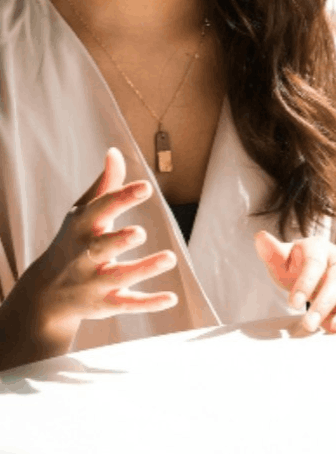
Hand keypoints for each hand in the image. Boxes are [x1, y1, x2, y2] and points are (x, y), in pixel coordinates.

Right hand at [11, 147, 177, 355]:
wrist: (44, 295)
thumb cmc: (72, 241)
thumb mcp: (83, 212)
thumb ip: (105, 184)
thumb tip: (115, 151)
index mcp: (82, 227)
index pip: (101, 210)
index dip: (122, 198)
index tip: (145, 187)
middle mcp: (85, 256)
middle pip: (102, 248)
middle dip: (120, 240)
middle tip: (140, 233)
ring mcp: (94, 282)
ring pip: (119, 277)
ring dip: (144, 269)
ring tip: (170, 258)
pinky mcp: (105, 304)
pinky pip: (127, 305)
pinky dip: (148, 303)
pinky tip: (171, 298)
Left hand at [254, 231, 335, 333]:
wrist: (322, 271)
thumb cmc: (300, 268)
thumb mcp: (284, 262)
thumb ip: (273, 254)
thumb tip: (260, 237)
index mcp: (320, 249)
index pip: (314, 263)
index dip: (305, 282)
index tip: (293, 304)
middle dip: (324, 303)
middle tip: (309, 325)